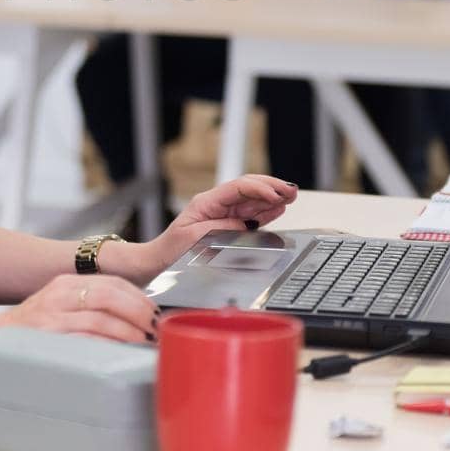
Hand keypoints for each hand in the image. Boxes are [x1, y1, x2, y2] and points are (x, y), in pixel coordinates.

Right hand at [1, 273, 155, 343]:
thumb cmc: (32, 329)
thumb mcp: (59, 306)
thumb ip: (89, 305)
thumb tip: (133, 318)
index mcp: (66, 283)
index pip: (112, 282)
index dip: (139, 297)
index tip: (156, 312)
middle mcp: (59, 293)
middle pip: (110, 295)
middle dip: (139, 312)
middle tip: (156, 327)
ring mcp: (51, 315)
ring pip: (101, 318)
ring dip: (129, 331)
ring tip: (145, 342)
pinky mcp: (46, 337)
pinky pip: (85, 339)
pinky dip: (107, 345)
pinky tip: (120, 351)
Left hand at [140, 175, 299, 278]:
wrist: (158, 262)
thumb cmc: (170, 250)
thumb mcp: (193, 238)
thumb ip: (221, 228)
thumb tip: (245, 225)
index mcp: (206, 202)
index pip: (238, 187)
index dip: (259, 189)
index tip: (275, 195)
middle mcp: (216, 206)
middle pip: (249, 189)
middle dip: (272, 187)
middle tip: (291, 190)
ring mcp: (223, 215)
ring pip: (253, 201)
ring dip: (273, 197)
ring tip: (290, 196)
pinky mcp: (228, 227)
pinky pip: (251, 215)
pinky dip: (266, 211)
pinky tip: (278, 208)